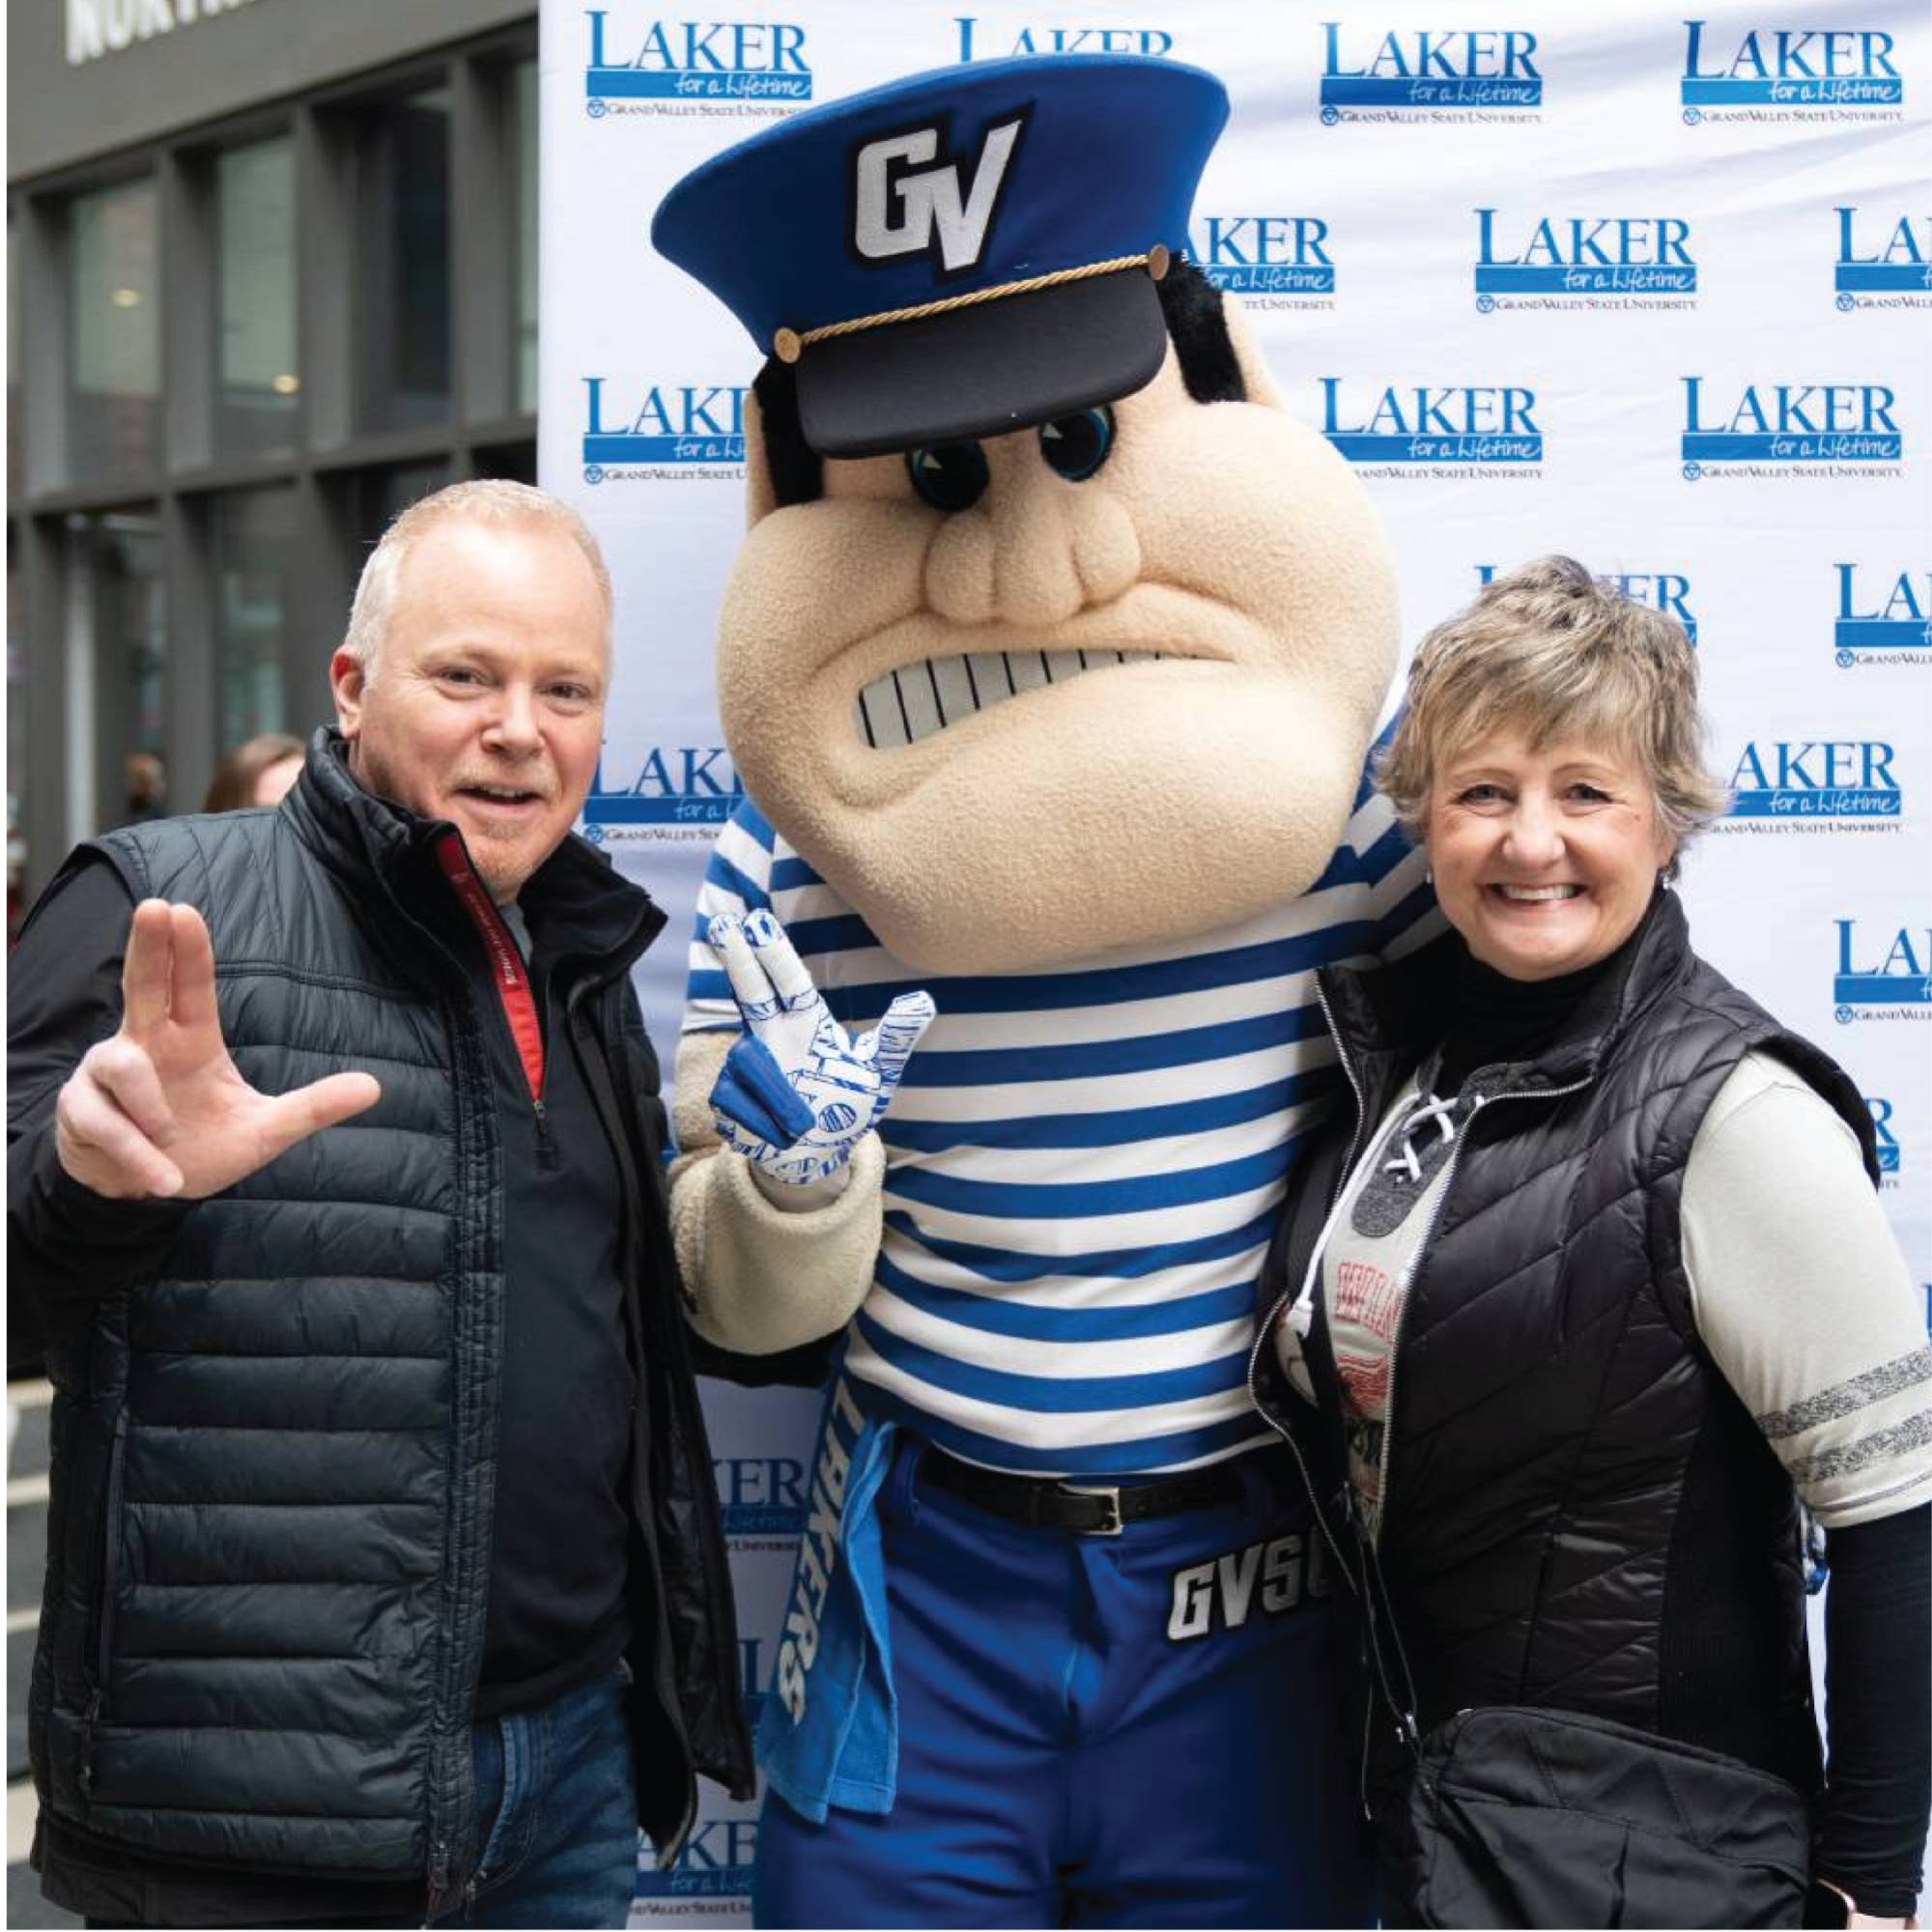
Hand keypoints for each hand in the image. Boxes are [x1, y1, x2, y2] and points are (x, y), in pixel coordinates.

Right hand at [54, 899, 381, 1200]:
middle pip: (142, 985)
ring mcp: (106, 1075)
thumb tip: (374, 1088)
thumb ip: (313, 1108)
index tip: (184, 910)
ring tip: (173, 1137)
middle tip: (153, 907)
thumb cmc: (201, 1146)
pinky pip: (108, 1124)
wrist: (147, 1192)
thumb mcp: (265, 1130)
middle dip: (146, 947)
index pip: (189, 987)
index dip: (187, 950)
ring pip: (122, 1066)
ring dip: (153, 1108)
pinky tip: (162, 1178)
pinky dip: (138, 1154)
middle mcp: (144, 1045)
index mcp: (190, 1040)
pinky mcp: (81, 1112)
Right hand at [706, 910, 933, 1186]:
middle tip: (724, 923)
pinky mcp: (726, 1096)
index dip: (774, 953)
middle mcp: (771, 1036)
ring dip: (777, 1100)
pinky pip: (738, 1104)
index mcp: (806, 1024)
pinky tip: (778, 1136)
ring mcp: (744, 1064)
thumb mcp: (877, 1073)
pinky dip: (763, 1125)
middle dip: (737, 960)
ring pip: (750, 1066)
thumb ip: (895, 1037)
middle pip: (751, 991)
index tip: (757, 921)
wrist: (814, 1158)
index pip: (790, 983)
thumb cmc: (845, 1105)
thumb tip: (924, 1000)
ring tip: (800, 1124)